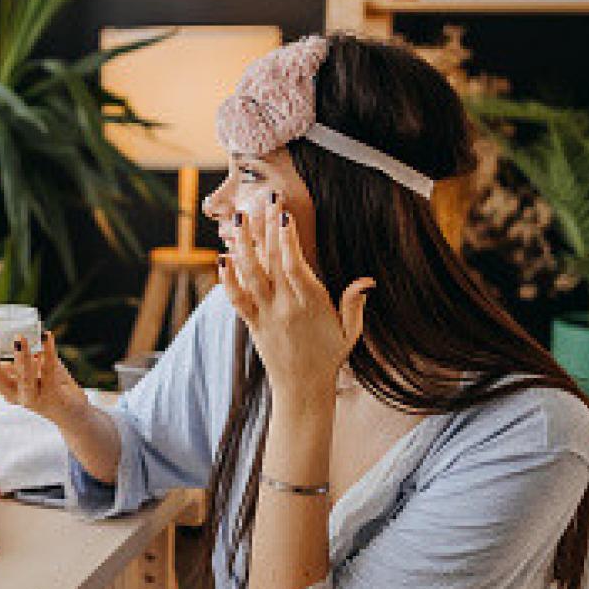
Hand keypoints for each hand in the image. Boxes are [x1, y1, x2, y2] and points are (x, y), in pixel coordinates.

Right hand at [0, 329, 89, 425]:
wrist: (71, 413)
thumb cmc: (46, 385)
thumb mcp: (26, 369)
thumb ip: (18, 355)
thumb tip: (11, 327)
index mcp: (3, 385)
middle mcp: (14, 394)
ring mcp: (33, 398)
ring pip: (23, 380)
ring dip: (20, 359)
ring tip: (20, 337)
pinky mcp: (53, 397)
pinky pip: (50, 373)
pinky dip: (48, 353)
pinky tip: (48, 336)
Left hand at [218, 195, 372, 396]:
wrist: (302, 389)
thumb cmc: (329, 357)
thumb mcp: (350, 332)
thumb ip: (354, 304)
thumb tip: (366, 281)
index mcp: (312, 305)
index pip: (296, 267)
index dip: (288, 240)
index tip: (284, 215)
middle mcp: (285, 307)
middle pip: (272, 262)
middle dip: (268, 228)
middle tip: (266, 200)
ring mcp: (266, 315)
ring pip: (251, 275)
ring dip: (243, 245)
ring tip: (239, 218)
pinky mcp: (252, 323)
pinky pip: (236, 299)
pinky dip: (227, 279)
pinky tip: (222, 258)